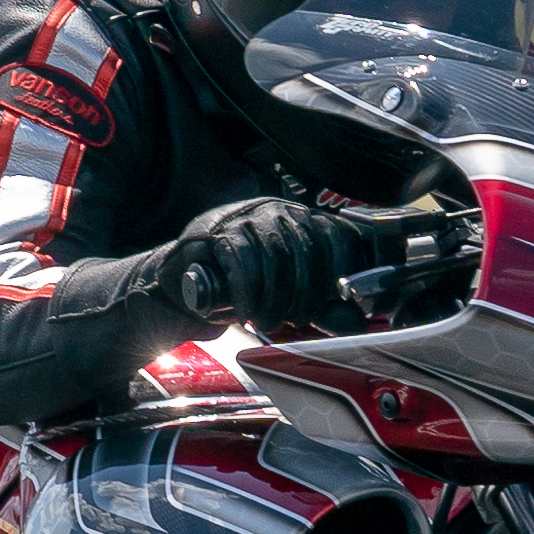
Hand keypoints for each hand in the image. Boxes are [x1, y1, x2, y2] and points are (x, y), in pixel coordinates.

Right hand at [165, 196, 367, 329]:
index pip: (333, 236)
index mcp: (298, 219)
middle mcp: (274, 210)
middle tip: (292, 320)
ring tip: (268, 320)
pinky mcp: (214, 232)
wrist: (178, 285)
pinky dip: (247, 292)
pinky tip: (246, 312)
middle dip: (302, 295)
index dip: (336, 273)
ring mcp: (243, 217)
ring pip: (274, 255)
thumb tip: (355, 323)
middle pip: (304, 250)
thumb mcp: (287, 298)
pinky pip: (240, 260)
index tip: (327, 304)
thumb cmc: (235, 289)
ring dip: (275, 297)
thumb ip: (319, 307)